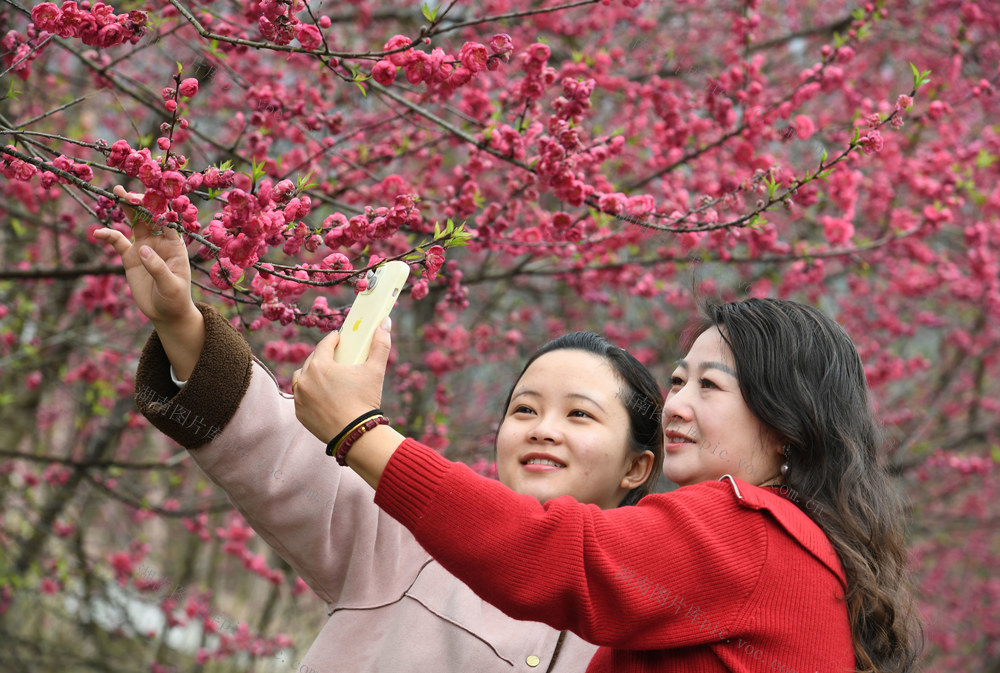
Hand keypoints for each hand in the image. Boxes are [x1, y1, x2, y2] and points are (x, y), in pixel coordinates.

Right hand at [94, 186, 203, 378]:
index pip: (168, 221)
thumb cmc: (175, 299)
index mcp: (176, 244)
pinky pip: (118, 241)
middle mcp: (160, 241)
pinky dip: (108, 235)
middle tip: (125, 191)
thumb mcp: (170, 286)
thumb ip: (158, 268)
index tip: (149, 198)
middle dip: (139, 202)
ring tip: (115, 194)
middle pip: (149, 217)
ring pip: (134, 223)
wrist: (166, 313)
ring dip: (126, 208)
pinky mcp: (130, 257)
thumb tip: (143, 249)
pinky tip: (98, 233)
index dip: (159, 207)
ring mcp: (144, 247)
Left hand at [293, 322, 390, 443]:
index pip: (324, 344)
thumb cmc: (365, 401)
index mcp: (320, 365)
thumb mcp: (375, 371)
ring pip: (302, 377)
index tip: (339, 339)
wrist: (355, 435)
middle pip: (312, 360)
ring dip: (311, 373)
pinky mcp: (299, 412)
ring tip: (324, 376)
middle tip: (336, 358)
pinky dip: (308, 393)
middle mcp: (305, 378)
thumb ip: (380, 345)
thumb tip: (385, 322)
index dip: (333, 339)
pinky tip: (320, 394)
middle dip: (323, 356)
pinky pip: (301, 396)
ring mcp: (300, 396)